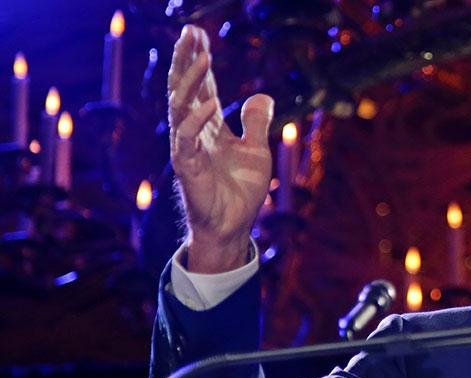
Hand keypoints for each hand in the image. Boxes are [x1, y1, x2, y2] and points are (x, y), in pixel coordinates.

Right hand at [168, 24, 273, 272]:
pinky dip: (198, 119)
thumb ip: (255, 122)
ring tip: (201, 57)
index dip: (200, 61)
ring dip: (190, 80)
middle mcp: (194, 132)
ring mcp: (188, 147)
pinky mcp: (187, 166)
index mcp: (209, 126)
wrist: (233, 225)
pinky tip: (212, 102)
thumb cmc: (240, 191)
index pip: (202, 86)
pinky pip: (188, 137)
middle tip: (189, 32)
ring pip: (181, 106)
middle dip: (187, 60)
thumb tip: (262, 95)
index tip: (199, 34)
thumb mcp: (256, 150)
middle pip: (185, 88)